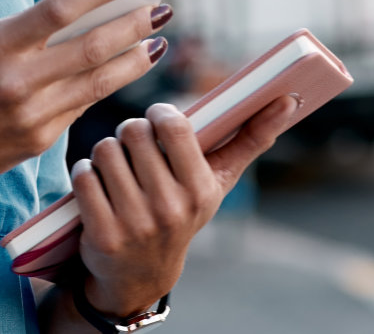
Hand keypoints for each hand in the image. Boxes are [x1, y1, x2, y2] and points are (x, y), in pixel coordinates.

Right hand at [0, 0, 169, 203]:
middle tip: (162, 9)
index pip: (61, 8)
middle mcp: (17, 81)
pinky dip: (106, 86)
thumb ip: (28, 27)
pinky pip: (81, 107)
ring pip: (99, 83)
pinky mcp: (38, 141)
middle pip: (92, 47)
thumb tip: (84, 7)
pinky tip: (124, 70)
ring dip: (135, 60)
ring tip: (157, 41)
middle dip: (134, 24)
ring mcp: (30, 115)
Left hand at [71, 95, 296, 316]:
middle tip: (135, 148)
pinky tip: (99, 187)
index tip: (158, 120)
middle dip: (130, 133)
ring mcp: (135, 223)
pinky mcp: (103, 234)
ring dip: (106, 153)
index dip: (159, 113)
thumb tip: (289, 100)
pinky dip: (87, 174)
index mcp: (201, 189)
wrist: (141, 273)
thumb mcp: (217, 180)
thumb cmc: (183, 209)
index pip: (174, 126)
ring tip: (118, 169)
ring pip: (105, 149)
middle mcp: (170, 208)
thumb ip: (251, 138)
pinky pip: (84, 175)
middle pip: (133, 131)